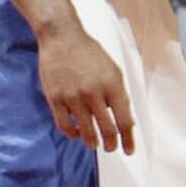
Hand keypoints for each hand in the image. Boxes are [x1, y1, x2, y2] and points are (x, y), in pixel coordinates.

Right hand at [37, 16, 133, 151]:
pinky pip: (65, 127)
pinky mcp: (56, 99)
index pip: (125, 120)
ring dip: (93, 142)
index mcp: (112, 84)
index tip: (129, 150)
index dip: (129, 139)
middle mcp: (94, 92)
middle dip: (111, 144)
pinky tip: (77, 132)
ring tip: (94, 143)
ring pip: (87, 132)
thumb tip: (125, 121)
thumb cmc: (89, 52)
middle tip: (110, 147)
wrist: (62, 36)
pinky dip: (73, 134)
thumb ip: (119, 94)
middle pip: (108, 130)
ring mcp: (74, 96)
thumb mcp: (112, 69)